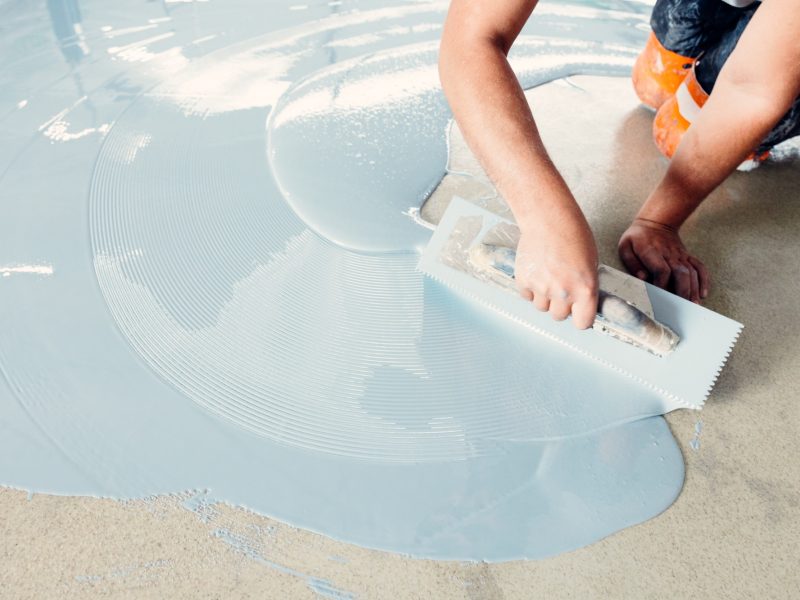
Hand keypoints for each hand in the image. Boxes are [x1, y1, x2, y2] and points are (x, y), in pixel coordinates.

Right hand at [514, 214, 598, 328]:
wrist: (547, 219)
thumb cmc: (573, 235)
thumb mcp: (590, 263)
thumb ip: (585, 287)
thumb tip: (579, 303)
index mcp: (585, 289)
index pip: (583, 323)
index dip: (581, 318)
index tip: (579, 314)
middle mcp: (563, 292)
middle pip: (559, 316)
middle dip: (561, 306)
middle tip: (561, 289)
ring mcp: (541, 288)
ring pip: (541, 307)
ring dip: (544, 298)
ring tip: (548, 277)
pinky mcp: (524, 281)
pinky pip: (526, 296)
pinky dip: (530, 289)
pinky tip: (536, 272)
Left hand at [618, 218, 708, 301]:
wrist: (656, 222)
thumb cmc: (637, 238)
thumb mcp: (626, 246)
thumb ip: (632, 263)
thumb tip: (642, 277)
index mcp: (651, 251)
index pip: (661, 269)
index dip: (662, 284)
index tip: (660, 296)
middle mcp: (669, 254)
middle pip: (680, 273)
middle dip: (682, 290)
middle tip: (681, 306)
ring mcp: (680, 255)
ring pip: (692, 272)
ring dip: (694, 289)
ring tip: (693, 305)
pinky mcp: (687, 256)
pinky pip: (700, 267)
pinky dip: (704, 280)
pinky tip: (703, 293)